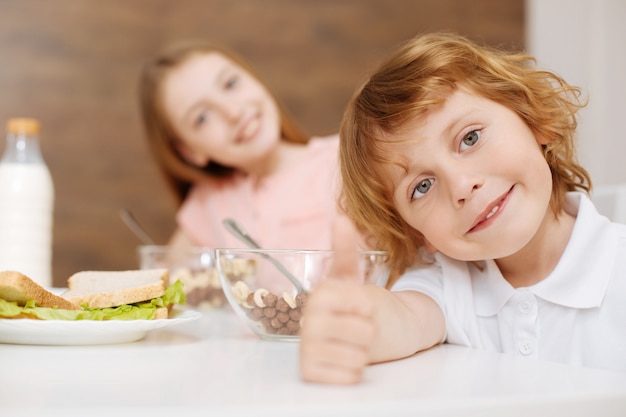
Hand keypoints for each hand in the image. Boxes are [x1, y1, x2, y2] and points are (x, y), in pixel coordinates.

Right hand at [299, 250, 375, 383]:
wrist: (352, 338)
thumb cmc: (354, 309)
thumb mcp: (351, 279)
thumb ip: (346, 250)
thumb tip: (341, 217)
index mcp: (318, 296)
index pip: (361, 305)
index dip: (368, 308)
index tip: (358, 307)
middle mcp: (306, 322)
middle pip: (363, 332)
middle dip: (367, 333)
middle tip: (354, 329)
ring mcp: (305, 349)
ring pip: (359, 355)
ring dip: (362, 353)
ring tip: (350, 345)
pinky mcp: (309, 373)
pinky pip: (349, 376)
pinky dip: (354, 372)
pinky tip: (343, 362)